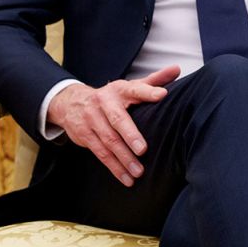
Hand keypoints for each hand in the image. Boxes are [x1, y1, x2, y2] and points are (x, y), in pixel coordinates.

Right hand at [45, 66, 180, 186]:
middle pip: (118, 121)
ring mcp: (92, 121)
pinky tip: (125, 178)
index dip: (148, 91)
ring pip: (108, 141)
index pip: (135, 89)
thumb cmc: (111, 96)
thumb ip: (154, 81)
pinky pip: (100, 154)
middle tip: (143, 150)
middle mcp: (103, 104)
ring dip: (123, 159)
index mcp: (119, 90)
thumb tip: (177, 69)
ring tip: (139, 172)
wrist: (71, 102)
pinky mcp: (84, 136)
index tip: (162, 95)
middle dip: (130, 136)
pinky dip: (113, 167)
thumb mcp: (129, 86)